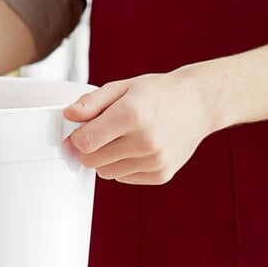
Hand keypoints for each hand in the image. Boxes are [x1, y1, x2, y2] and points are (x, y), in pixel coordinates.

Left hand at [64, 71, 213, 183]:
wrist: (199, 103)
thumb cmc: (156, 94)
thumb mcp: (121, 88)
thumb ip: (91, 103)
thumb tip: (68, 115)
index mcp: (132, 115)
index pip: (84, 142)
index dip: (77, 137)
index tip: (82, 130)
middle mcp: (145, 141)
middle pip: (91, 161)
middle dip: (90, 149)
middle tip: (104, 133)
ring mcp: (155, 161)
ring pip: (105, 173)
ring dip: (107, 159)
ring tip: (124, 139)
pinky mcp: (161, 175)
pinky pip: (123, 178)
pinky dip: (124, 167)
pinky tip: (138, 149)